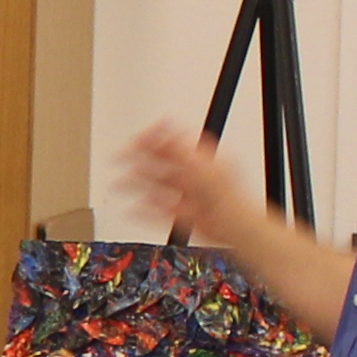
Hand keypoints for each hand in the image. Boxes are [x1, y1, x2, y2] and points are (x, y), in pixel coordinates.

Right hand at [119, 118, 258, 256]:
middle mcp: (194, 176)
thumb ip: (181, 149)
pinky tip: (132, 207)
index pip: (174, 143)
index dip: (155, 137)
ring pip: (157, 185)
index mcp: (202, 160)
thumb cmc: (230, 198)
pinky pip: (159, 210)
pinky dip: (144, 209)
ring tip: (119, 181)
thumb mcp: (203, 167)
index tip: (138, 135)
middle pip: (161, 163)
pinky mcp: (184, 215)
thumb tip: (167, 129)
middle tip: (120, 155)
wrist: (236, 228)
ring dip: (137, 183)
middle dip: (139, 159)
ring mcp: (188, 196)